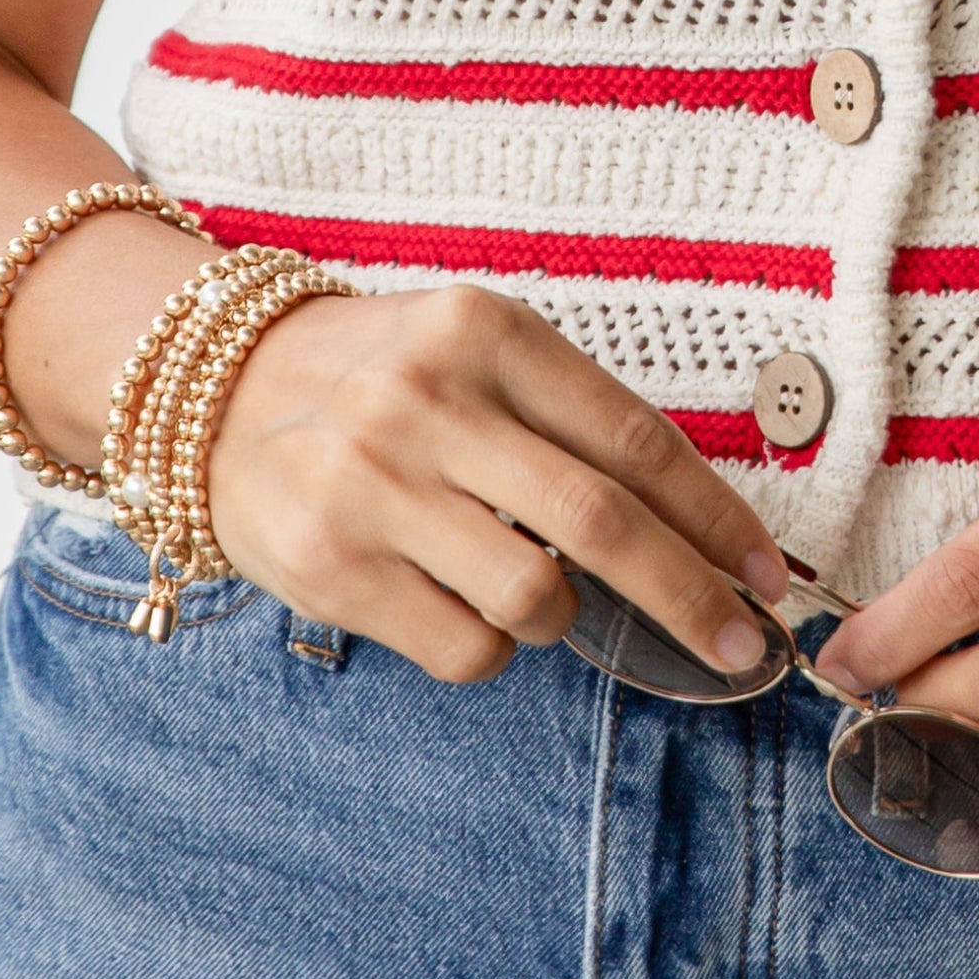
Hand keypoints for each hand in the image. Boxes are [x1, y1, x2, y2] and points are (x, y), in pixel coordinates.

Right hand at [203, 281, 789, 687]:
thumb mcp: (475, 351)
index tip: (766, 574)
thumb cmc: (382, 379)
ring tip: (538, 593)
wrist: (213, 395)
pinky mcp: (331, 565)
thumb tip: (703, 530)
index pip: (633, 438)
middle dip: (690, 596)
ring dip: (566, 620)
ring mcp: (373, 486)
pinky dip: (492, 646)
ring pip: (535, 596)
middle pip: (601, 523)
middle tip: (739, 646)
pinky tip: (460, 604)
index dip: (715, 517)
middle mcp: (428, 401)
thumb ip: (572, 418)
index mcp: (486, 332)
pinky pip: (465, 646)